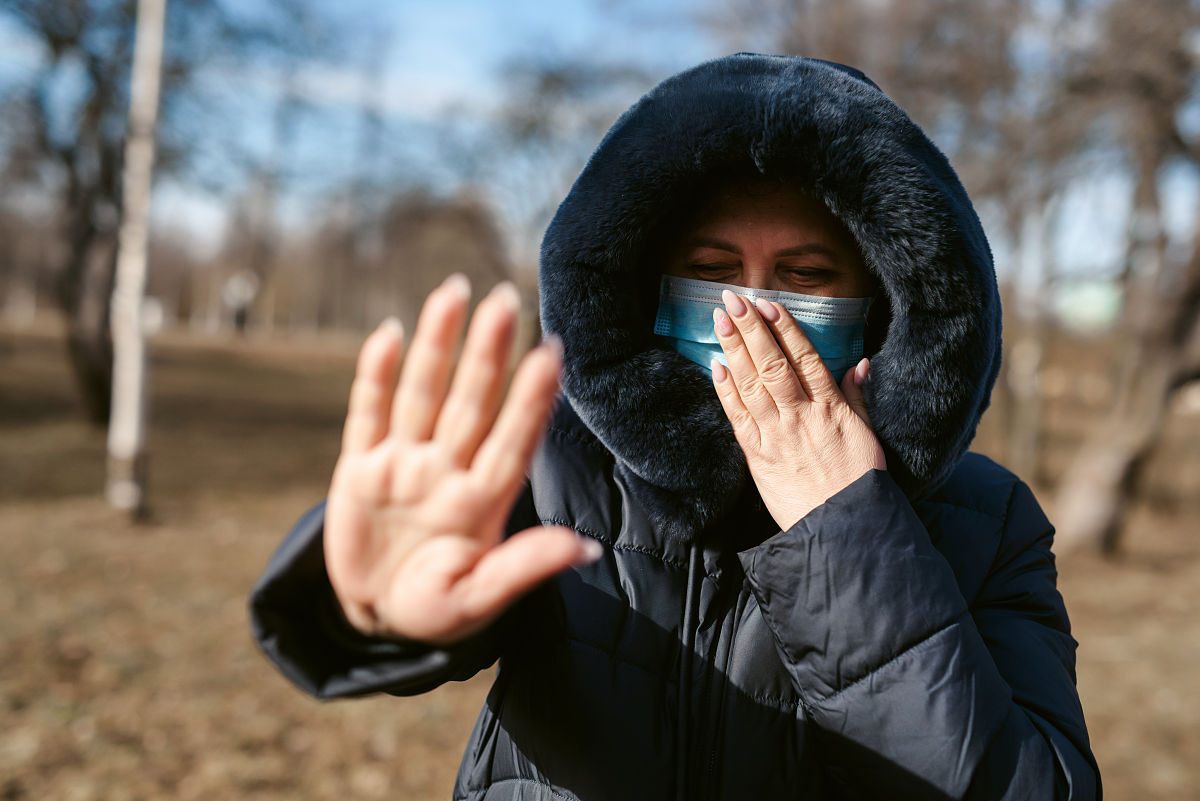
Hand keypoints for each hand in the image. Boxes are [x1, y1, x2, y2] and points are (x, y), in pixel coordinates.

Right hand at [324, 274, 600, 645]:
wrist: (377, 618)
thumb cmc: (437, 611)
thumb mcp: (477, 599)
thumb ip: (523, 568)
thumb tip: (587, 548)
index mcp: (482, 503)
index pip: (513, 441)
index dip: (532, 400)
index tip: (553, 354)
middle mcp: (447, 472)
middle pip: (470, 403)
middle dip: (487, 354)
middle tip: (506, 300)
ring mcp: (404, 465)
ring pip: (423, 393)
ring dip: (438, 344)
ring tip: (454, 292)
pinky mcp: (360, 469)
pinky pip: (368, 413)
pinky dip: (376, 375)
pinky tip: (391, 333)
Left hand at [711, 290, 885, 529]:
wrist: (841, 528)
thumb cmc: (858, 482)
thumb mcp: (867, 434)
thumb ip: (856, 397)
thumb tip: (858, 364)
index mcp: (830, 407)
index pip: (804, 357)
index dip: (785, 328)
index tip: (769, 303)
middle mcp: (800, 416)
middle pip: (772, 363)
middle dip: (751, 328)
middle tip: (733, 298)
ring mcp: (776, 435)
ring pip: (751, 384)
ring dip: (734, 349)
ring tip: (720, 319)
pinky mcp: (757, 457)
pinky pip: (738, 418)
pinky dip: (725, 391)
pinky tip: (716, 366)